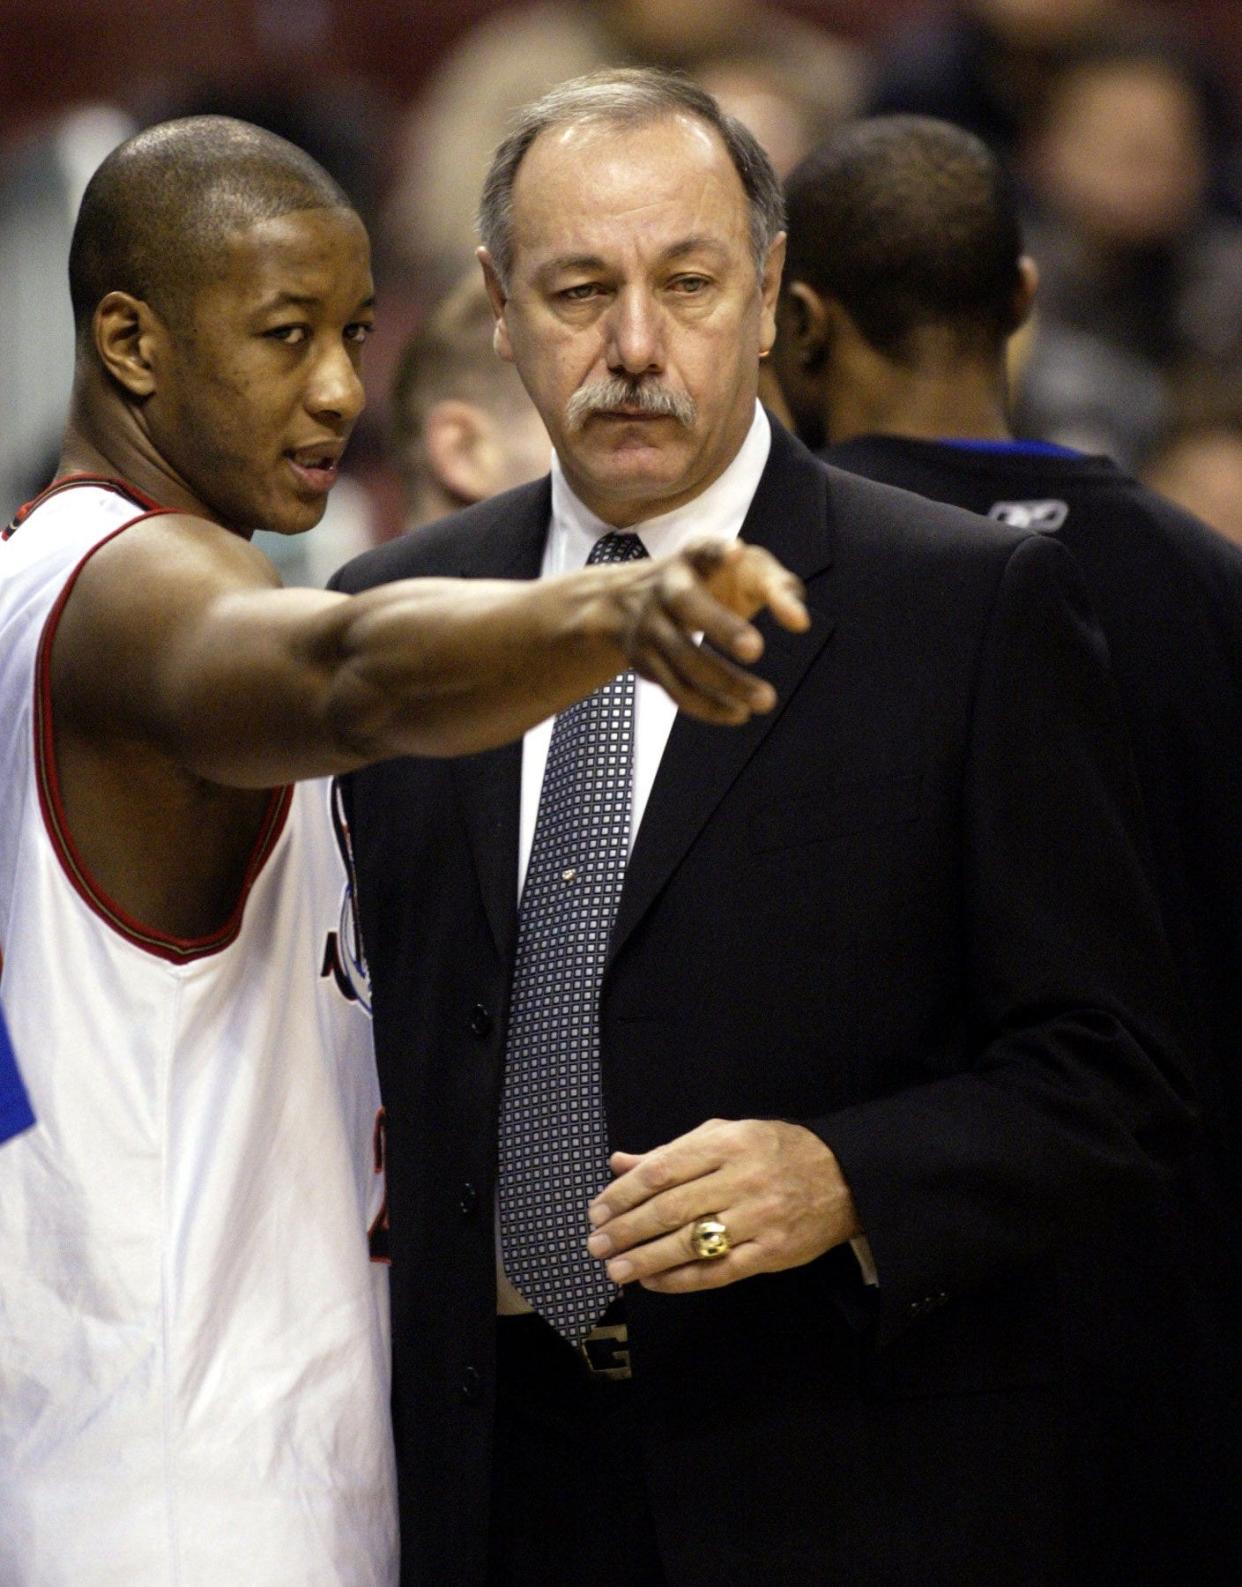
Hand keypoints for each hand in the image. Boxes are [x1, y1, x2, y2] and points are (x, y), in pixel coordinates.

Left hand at [585, 1117, 860, 1293]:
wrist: (844, 1177)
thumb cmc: (776, 1151)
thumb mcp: (726, 1135)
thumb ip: (673, 1151)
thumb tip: (620, 1163)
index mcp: (727, 1143)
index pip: (662, 1170)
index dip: (624, 1193)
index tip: (598, 1210)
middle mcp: (741, 1179)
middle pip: (670, 1209)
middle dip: (626, 1229)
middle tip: (596, 1244)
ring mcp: (758, 1219)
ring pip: (690, 1243)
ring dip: (645, 1259)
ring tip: (615, 1269)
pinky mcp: (771, 1253)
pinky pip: (717, 1271)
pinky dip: (680, 1279)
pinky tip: (653, 1281)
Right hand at [613, 540, 808, 724]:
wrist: (634, 601)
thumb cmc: (714, 583)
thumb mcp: (745, 572)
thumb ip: (780, 589)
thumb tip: (801, 623)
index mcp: (693, 559)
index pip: (703, 549)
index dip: (717, 551)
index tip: (736, 553)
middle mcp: (666, 588)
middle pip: (688, 605)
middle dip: (721, 627)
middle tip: (755, 649)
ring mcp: (650, 626)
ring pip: (684, 658)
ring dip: (726, 682)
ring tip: (766, 700)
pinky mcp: (646, 661)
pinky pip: (676, 688)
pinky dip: (708, 706)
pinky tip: (739, 713)